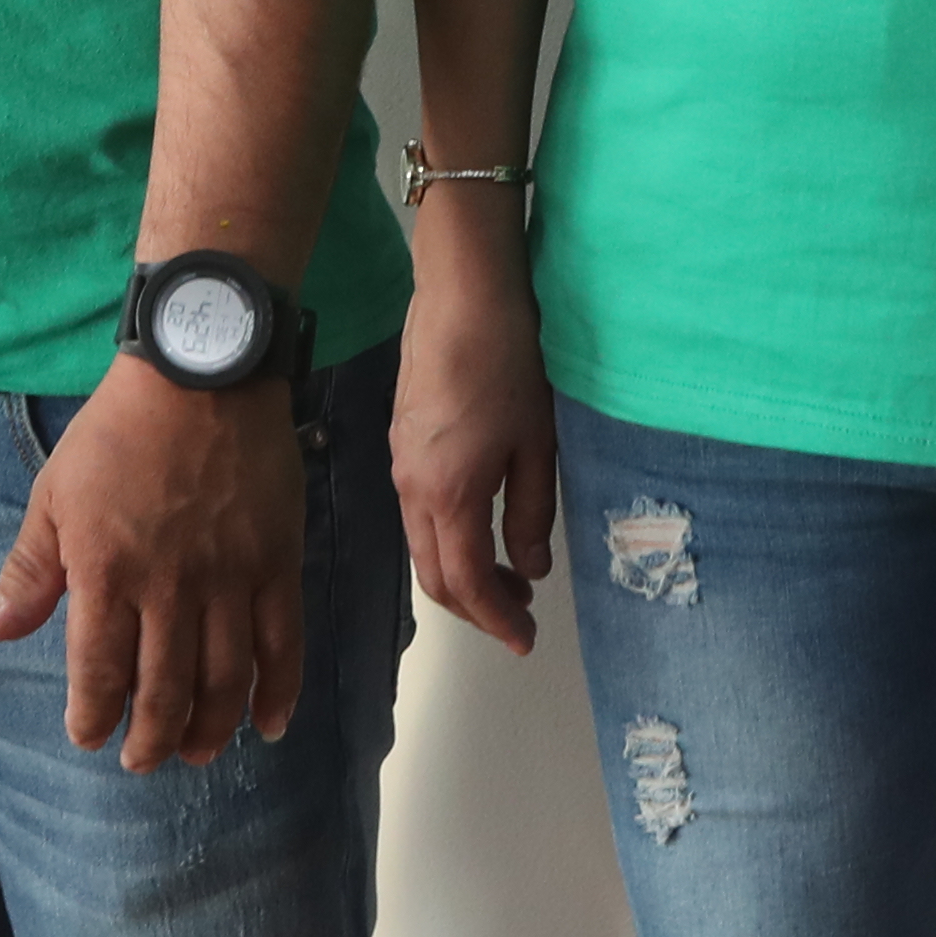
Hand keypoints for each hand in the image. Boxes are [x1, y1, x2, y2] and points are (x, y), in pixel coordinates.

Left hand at [0, 357, 305, 768]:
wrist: (199, 372)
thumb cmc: (116, 433)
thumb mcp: (54, 495)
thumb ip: (27, 572)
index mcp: (106, 574)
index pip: (99, 673)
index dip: (93, 717)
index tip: (90, 737)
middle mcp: (169, 589)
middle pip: (163, 691)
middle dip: (150, 739)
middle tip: (143, 761)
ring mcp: (229, 579)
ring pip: (223, 681)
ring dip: (209, 729)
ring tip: (196, 752)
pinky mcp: (277, 563)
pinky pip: (282, 644)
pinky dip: (278, 693)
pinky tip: (268, 725)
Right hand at [393, 210, 558, 651]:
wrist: (463, 296)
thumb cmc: (509, 365)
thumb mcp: (535, 446)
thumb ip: (530, 516)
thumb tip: (529, 568)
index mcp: (447, 496)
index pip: (466, 584)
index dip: (496, 619)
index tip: (525, 639)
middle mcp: (412, 489)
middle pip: (434, 575)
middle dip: (476, 606)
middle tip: (519, 615)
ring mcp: (400, 464)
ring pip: (422, 544)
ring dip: (462, 571)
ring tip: (509, 572)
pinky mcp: (401, 441)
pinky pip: (418, 513)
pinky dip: (448, 537)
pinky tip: (481, 523)